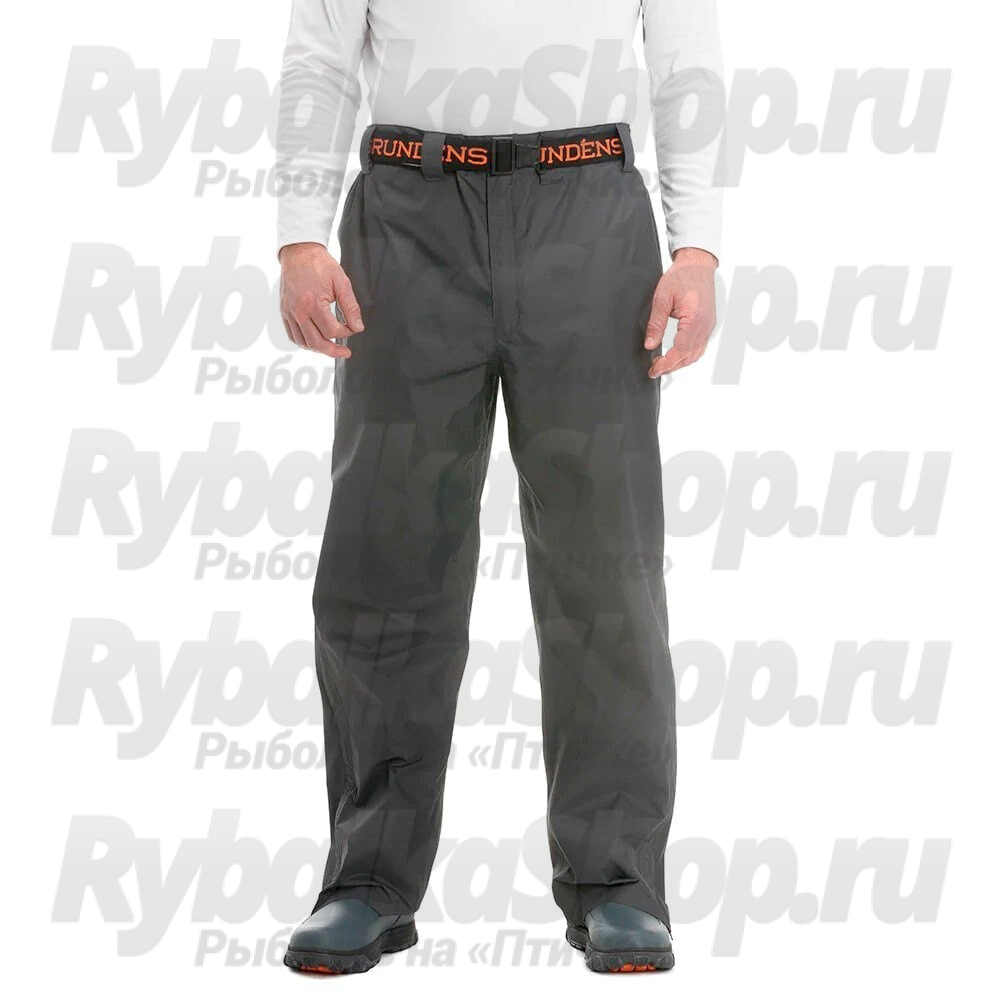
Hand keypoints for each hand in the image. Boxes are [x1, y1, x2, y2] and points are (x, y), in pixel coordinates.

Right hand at [279, 242, 364, 357]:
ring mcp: (289, 312)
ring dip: (319, 349)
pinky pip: (293, 335)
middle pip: (316, 343)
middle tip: (345, 353)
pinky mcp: (284, 312)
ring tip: (331, 348)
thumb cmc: (320, 265)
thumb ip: (350, 307)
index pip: (331, 330)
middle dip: (333, 351)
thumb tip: (357, 327)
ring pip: (303, 342)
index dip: (346, 333)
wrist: (299, 253)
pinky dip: (305, 342)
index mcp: (313, 303)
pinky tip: (316, 341)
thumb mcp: (342, 282)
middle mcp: (298, 311)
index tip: (353, 327)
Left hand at [644, 247, 717, 377]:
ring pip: (696, 354)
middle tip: (654, 370)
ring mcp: (709, 327)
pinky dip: (687, 355)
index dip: (667, 363)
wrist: (697, 265)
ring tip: (662, 365)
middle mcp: (706, 326)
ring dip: (679, 363)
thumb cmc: (682, 277)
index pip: (681, 350)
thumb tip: (650, 345)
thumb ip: (656, 324)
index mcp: (696, 319)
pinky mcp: (708, 325)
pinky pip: (699, 347)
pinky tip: (675, 356)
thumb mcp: (662, 298)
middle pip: (689, 356)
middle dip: (671, 366)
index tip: (654, 369)